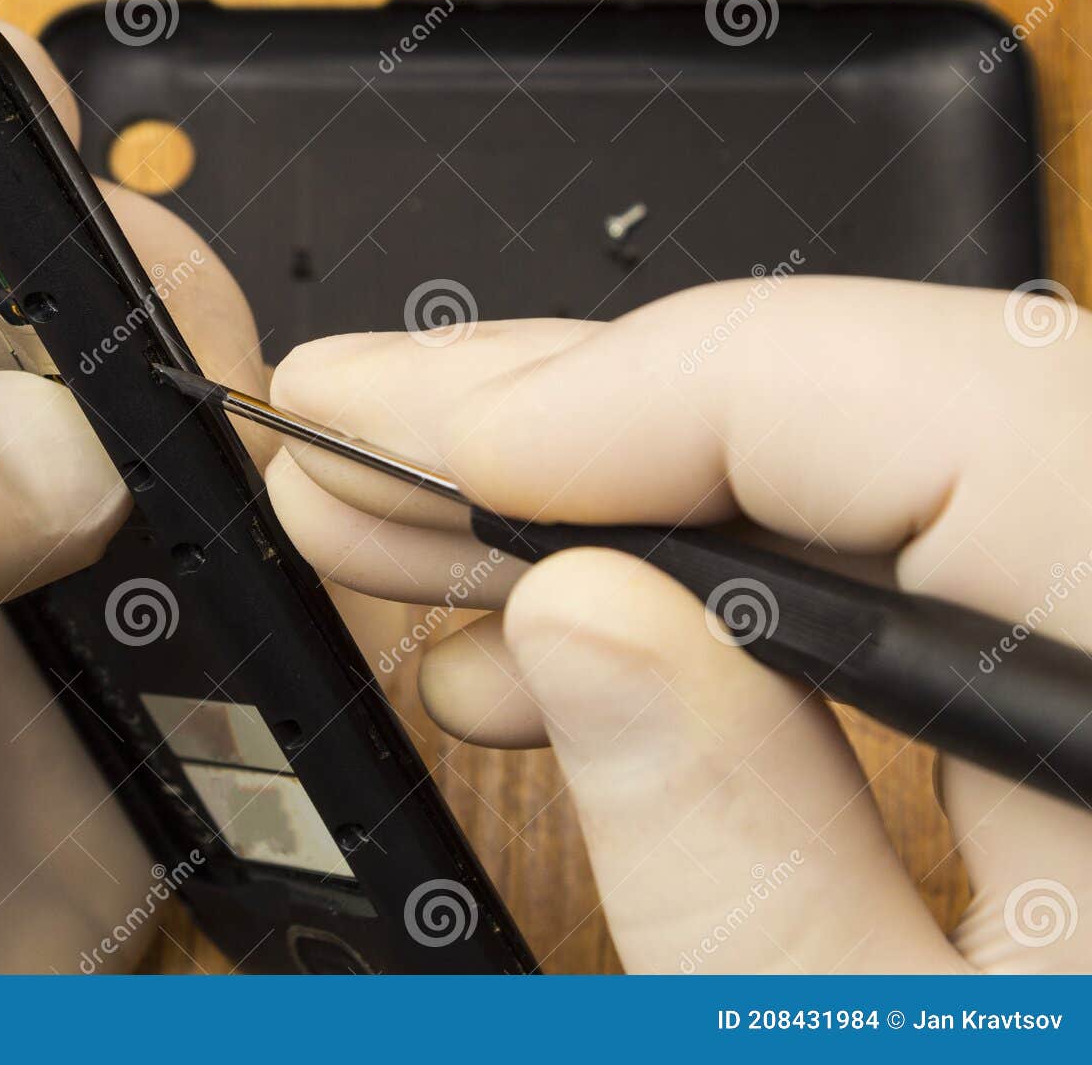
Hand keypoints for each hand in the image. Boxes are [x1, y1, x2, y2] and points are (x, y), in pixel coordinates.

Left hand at [0, 22, 270, 972]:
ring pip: (150, 457)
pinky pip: (227, 637)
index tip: (41, 158)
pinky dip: (289, 620)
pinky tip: (293, 635)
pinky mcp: (84, 762)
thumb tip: (55, 448)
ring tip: (273, 505)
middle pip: (17, 293)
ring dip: (236, 456)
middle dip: (129, 293)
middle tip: (190, 383)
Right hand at [266, 277, 1091, 971]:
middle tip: (370, 431)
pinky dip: (695, 586)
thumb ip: (736, 861)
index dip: (650, 395)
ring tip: (416, 546)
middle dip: (582, 417)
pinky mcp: (1071, 666)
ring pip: (861, 465)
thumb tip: (576, 618)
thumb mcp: (870, 1060)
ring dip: (610, 502)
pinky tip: (552, 636)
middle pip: (888, 406)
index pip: (945, 411)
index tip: (433, 447)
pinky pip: (881, 556)